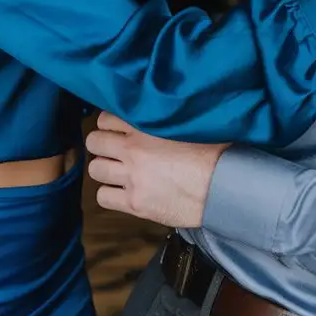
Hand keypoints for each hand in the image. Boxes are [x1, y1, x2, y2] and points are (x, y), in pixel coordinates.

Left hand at [85, 112, 227, 227]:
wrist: (221, 186)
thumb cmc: (213, 151)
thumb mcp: (188, 123)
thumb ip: (164, 117)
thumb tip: (158, 112)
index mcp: (145, 126)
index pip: (106, 118)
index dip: (109, 124)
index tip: (116, 129)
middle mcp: (132, 150)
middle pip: (94, 142)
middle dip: (101, 144)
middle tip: (113, 149)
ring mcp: (131, 178)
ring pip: (95, 169)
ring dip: (104, 168)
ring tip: (117, 171)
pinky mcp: (134, 203)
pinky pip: (103, 197)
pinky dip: (110, 194)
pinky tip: (123, 192)